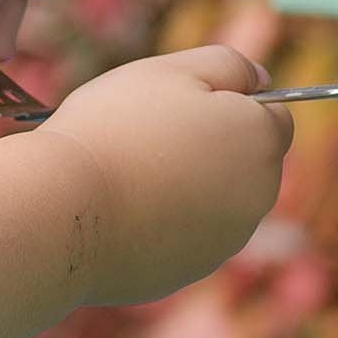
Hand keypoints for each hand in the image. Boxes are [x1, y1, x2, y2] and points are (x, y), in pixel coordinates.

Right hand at [38, 45, 292, 306]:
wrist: (63, 211)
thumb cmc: (114, 128)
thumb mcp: (171, 70)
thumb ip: (229, 65)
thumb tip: (261, 80)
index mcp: (261, 142)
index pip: (273, 116)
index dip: (231, 102)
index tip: (183, 104)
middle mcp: (257, 198)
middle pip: (246, 163)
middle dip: (212, 147)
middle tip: (148, 136)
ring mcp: (224, 242)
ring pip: (214, 202)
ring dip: (187, 187)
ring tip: (129, 174)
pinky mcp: (188, 272)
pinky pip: (182, 238)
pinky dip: (162, 224)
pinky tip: (121, 212)